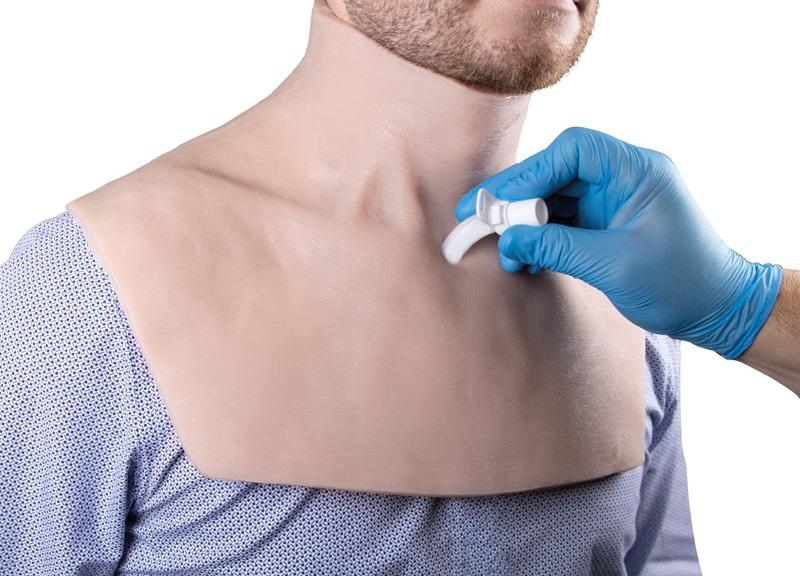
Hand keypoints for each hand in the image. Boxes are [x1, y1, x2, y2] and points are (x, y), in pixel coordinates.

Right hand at [454, 127, 782, 358]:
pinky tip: (522, 254)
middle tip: (478, 216)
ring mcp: (613, 199)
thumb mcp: (614, 266)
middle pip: (557, 171)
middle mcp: (624, 177)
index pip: (574, 150)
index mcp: (638, 171)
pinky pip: (562, 219)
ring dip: (524, 219)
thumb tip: (509, 239)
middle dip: (517, 195)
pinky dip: (539, 235)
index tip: (501, 200)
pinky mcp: (605, 222)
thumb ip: (557, 247)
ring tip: (501, 246)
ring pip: (554, 195)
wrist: (715, 308)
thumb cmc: (681, 284)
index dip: (532, 171)